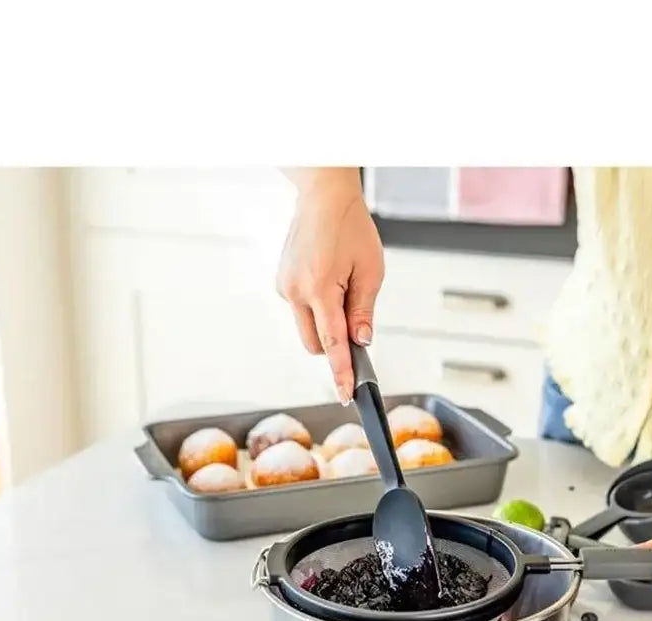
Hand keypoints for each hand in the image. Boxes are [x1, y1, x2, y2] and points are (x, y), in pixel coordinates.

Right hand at [276, 171, 384, 402]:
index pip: (333, 344)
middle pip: (315, 344)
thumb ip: (363, 311)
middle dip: (335, 344)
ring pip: (307, 328)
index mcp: (320, 289)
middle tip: (355, 317)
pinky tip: (326, 276)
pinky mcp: (281, 282)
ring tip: (341, 284)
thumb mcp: (371, 270)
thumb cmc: (350, 227)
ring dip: (326, 322)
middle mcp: (295, 292)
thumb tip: (361, 341)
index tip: (346, 394)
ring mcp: (284, 287)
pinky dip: (317, 306)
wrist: (322, 196)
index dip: (341, 373)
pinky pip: (301, 309)